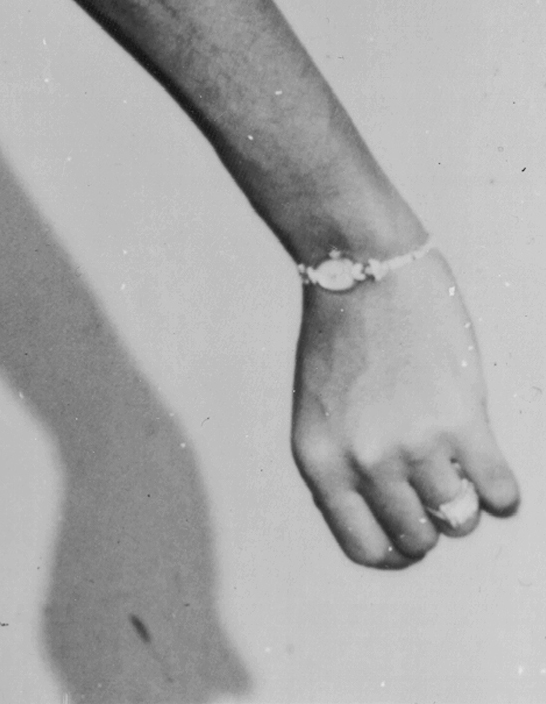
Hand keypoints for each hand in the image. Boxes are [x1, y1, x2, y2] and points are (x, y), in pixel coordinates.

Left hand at [292, 250, 518, 566]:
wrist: (362, 271)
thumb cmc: (341, 338)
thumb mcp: (319, 410)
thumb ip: (346, 465)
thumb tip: (391, 518)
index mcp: (319, 461)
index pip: (365, 548)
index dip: (395, 550)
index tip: (410, 534)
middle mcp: (364, 461)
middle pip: (418, 539)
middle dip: (432, 523)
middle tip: (436, 490)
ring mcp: (414, 445)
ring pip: (460, 518)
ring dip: (466, 498)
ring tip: (456, 461)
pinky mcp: (462, 423)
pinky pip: (500, 493)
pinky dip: (502, 489)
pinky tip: (489, 464)